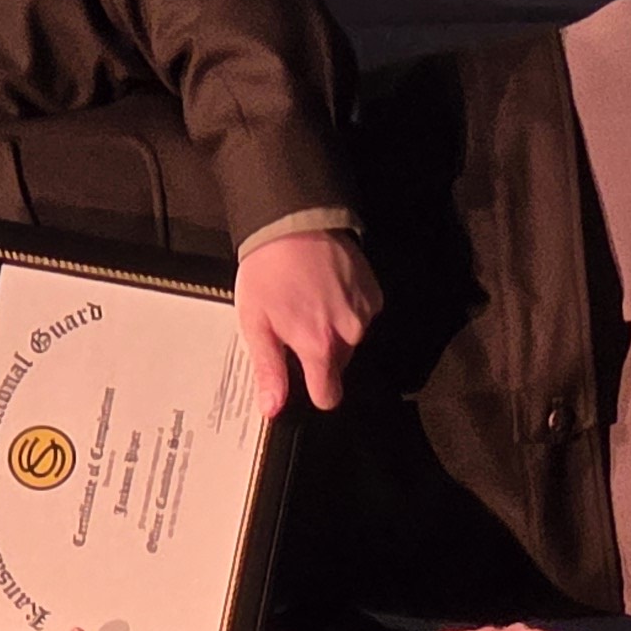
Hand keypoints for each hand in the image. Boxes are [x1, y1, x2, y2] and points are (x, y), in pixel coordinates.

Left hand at [234, 230, 382, 420]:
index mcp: (318, 346)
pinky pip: (362, 315)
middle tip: (296, 322)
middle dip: (320, 352)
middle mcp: (349, 334)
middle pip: (338, 365)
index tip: (304, 377)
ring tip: (310, 299)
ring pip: (350, 339)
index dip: (316, 390)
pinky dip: (347, 307)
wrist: (294, 221)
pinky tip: (327, 288)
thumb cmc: (267, 272)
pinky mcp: (374, 292)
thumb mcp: (256, 323)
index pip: (329, 396)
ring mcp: (365, 312)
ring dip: (334, 328)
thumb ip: (269, 370)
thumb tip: (273, 409)